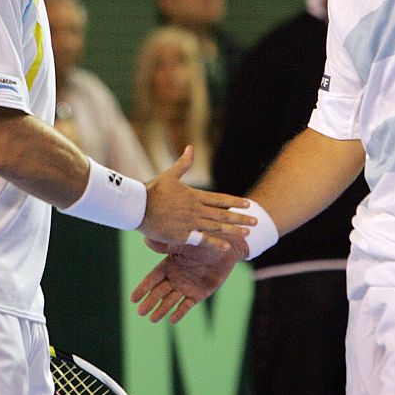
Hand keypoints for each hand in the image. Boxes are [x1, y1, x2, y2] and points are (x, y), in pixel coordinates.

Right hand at [130, 240, 247, 323]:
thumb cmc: (205, 242)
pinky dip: (180, 312)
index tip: (133, 299)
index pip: (153, 278)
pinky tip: (172, 320)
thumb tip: (146, 239)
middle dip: (150, 302)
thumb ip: (167, 244)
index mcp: (169, 264)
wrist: (227, 248)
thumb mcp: (185, 242)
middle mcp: (176, 277)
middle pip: (159, 292)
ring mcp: (186, 287)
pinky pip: (187, 305)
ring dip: (161, 310)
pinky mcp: (199, 294)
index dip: (143, 288)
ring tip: (152, 319)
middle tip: (140, 312)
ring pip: (171, 300)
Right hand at [140, 146, 254, 251]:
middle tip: (256, 222)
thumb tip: (190, 147)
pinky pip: (201, 240)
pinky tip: (227, 246)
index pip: (220, 199)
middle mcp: (195, 209)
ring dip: (233, 230)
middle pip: (223, 214)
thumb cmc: (152, 190)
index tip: (249, 205)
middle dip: (241, 218)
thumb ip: (184, 164)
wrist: (137, 206)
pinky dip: (215, 243)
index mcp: (194, 195)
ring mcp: (190, 223)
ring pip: (216, 227)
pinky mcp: (182, 235)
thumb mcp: (170, 175)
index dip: (235, 202)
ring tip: (247, 233)